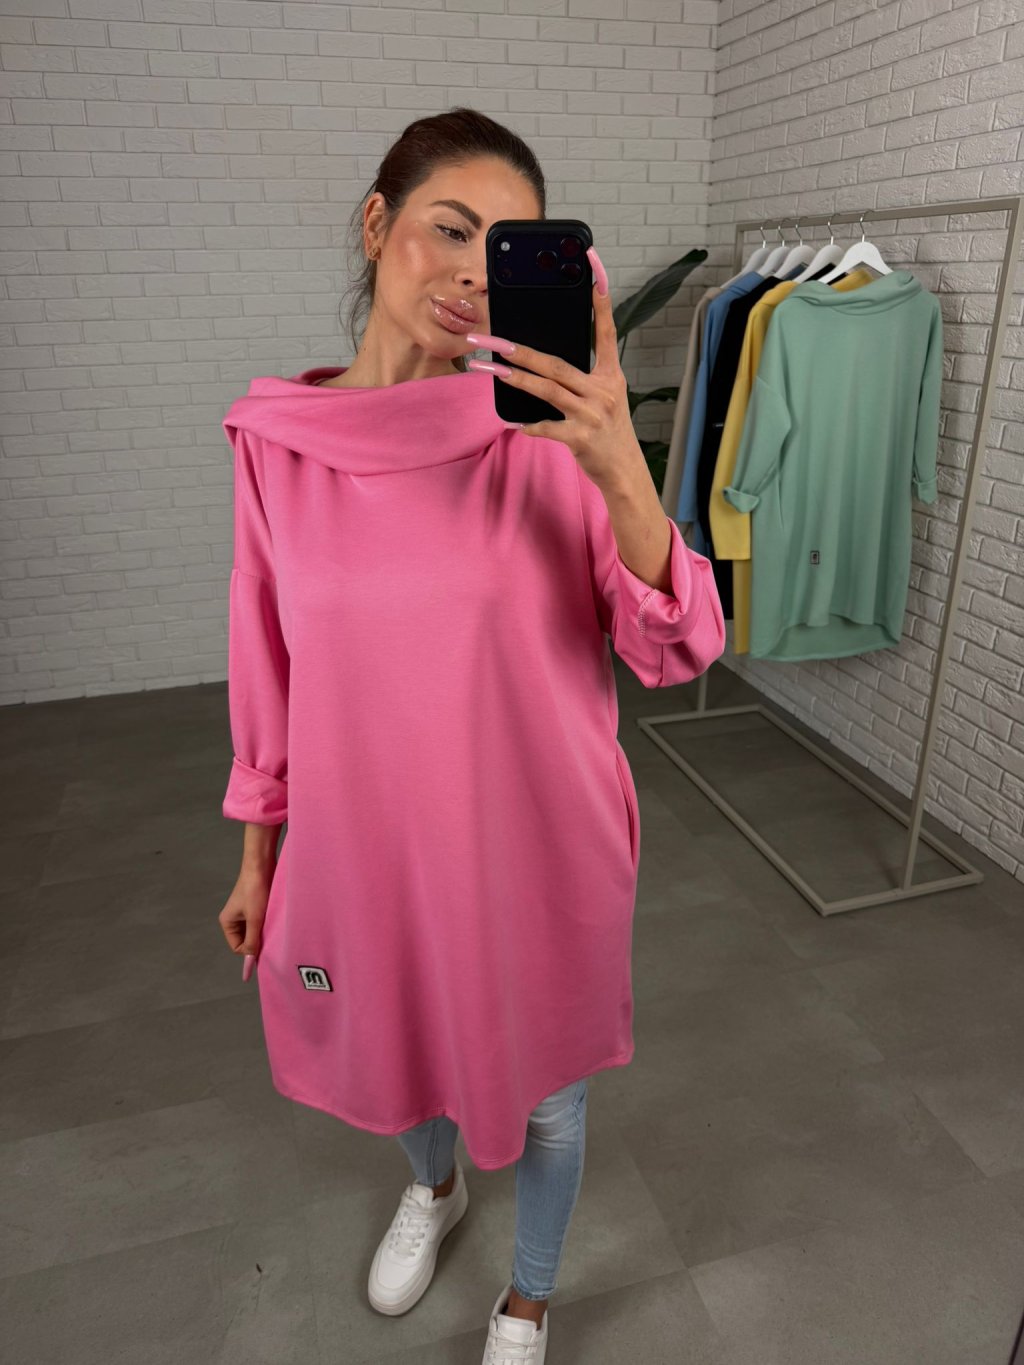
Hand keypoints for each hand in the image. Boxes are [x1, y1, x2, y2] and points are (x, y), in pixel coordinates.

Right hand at [219, 867, 269, 962]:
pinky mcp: (255, 906)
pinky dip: (266, 923)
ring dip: (263, 931)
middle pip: (245, 940)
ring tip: (271, 923)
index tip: (263, 947)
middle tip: (269, 934)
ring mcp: (244, 913)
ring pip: (254, 931)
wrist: (261, 866)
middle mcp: (233, 919)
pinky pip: (259, 922)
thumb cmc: (255, 891)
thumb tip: (251, 959)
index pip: (237, 947)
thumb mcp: (254, 918)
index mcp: (227, 922)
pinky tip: (273, 918)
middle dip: (257, 940)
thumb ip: (252, 940)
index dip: (249, 950)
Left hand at [465, 245, 645, 493]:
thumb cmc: (608, 432)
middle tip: (492, 339)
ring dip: (515, 379)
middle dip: (520, 350)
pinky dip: (529, 425)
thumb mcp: (605, 399)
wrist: (624, 471)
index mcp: (611, 376)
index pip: (605, 332)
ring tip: (490, 369)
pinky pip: (546, 427)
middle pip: (556, 364)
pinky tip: (514, 423)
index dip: (600, 302)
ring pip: (547, 389)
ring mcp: (592, 414)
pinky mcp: (580, 438)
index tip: (593, 271)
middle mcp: (603, 391)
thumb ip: (580, 380)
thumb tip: (541, 365)